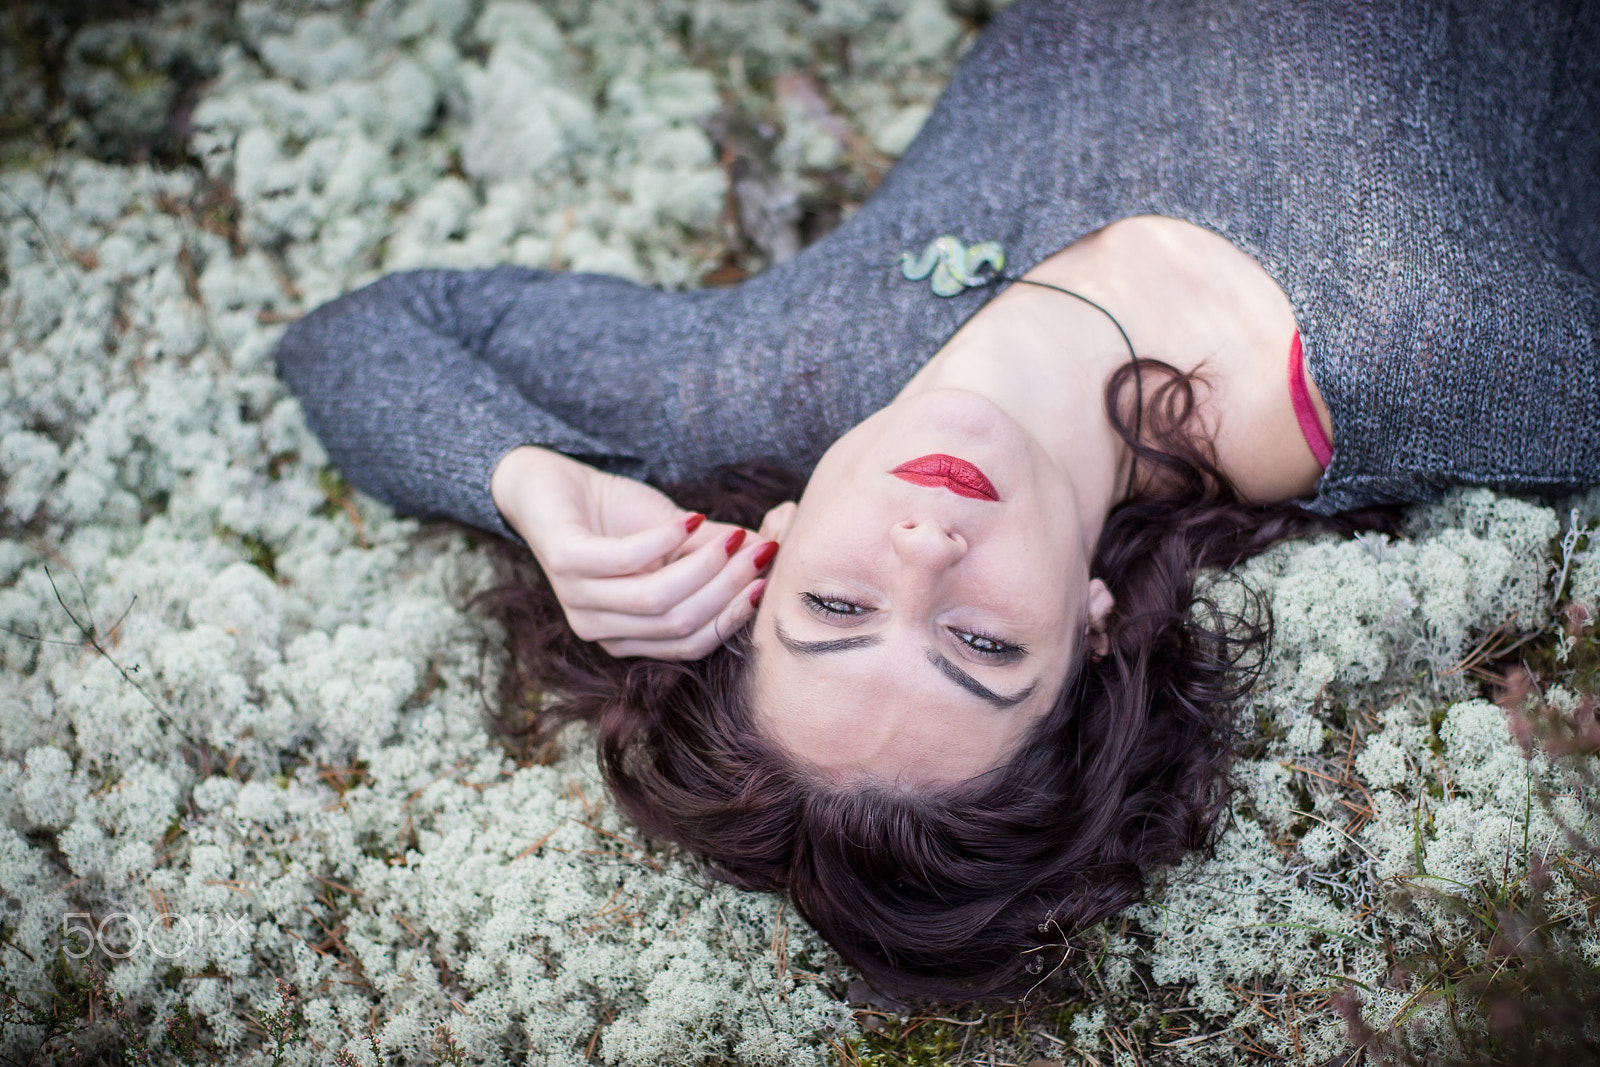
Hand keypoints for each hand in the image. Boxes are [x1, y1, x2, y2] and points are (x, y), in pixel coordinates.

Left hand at [490, 446, 780, 659]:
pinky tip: (691, 518)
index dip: (734, 615)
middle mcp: (600, 629)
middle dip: (729, 588)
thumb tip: (773, 551)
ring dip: (705, 568)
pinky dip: (665, 541)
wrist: (546, 483)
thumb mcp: (674, 536)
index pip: (691, 643)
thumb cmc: (612, 514)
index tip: (769, 579)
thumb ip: (717, 551)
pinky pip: (626, 562)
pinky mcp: (565, 563)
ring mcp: (578, 600)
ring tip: (733, 537)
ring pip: (658, 602)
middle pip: (680, 625)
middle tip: (760, 552)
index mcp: (628, 636)